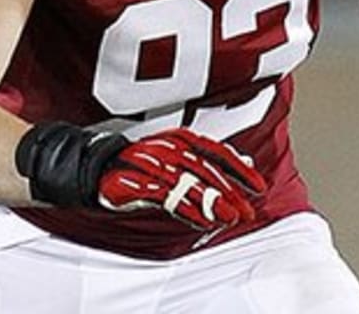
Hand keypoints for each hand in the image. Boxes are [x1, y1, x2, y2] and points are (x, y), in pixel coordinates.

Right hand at [96, 128, 266, 230]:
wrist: (99, 168)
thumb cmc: (145, 166)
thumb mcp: (181, 159)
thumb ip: (211, 161)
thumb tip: (247, 163)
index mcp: (182, 138)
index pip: (217, 151)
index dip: (239, 170)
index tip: (259, 187)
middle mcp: (168, 147)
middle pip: (205, 170)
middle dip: (229, 192)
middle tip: (247, 212)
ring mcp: (150, 164)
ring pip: (188, 183)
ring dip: (212, 202)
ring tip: (230, 218)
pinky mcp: (135, 182)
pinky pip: (166, 196)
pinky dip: (187, 209)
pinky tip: (203, 221)